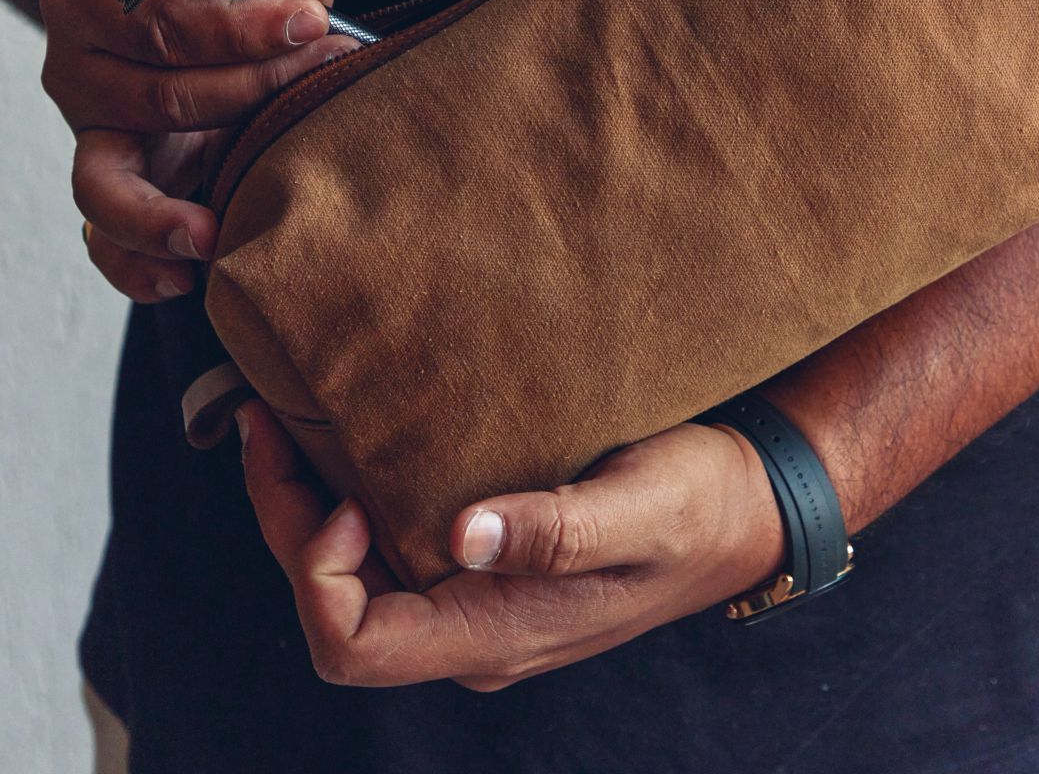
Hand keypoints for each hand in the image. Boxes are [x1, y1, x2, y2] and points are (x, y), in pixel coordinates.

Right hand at [40, 0, 359, 301]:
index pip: (165, 23)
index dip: (244, 27)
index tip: (314, 20)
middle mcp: (79, 63)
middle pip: (162, 99)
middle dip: (255, 92)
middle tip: (330, 74)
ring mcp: (94, 126)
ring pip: (109, 181)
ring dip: (167, 212)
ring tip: (216, 238)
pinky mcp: (118, 167)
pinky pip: (104, 230)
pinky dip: (133, 262)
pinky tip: (179, 280)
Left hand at [237, 400, 784, 691]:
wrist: (743, 508)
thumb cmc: (698, 506)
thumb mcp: (639, 509)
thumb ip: (556, 532)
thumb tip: (461, 535)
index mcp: (498, 632)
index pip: (354, 643)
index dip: (316, 572)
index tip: (340, 488)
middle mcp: (474, 631)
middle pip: (338, 607)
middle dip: (288, 523)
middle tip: (268, 423)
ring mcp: (478, 602)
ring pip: (357, 578)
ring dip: (311, 508)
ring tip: (291, 422)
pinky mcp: (488, 567)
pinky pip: (392, 550)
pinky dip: (356, 498)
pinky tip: (354, 440)